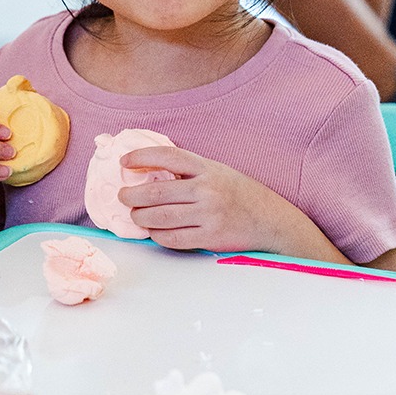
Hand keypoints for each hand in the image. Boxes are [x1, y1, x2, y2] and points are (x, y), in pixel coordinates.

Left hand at [118, 144, 288, 252]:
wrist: (272, 221)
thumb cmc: (238, 193)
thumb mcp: (216, 171)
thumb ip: (187, 171)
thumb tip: (145, 172)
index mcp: (207, 168)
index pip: (167, 156)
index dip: (141, 157)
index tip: (124, 162)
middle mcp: (208, 189)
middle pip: (157, 191)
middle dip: (131, 195)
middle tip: (123, 196)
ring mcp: (209, 214)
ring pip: (160, 217)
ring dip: (140, 217)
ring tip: (135, 215)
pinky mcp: (211, 238)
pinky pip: (173, 238)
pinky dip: (157, 235)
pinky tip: (154, 231)